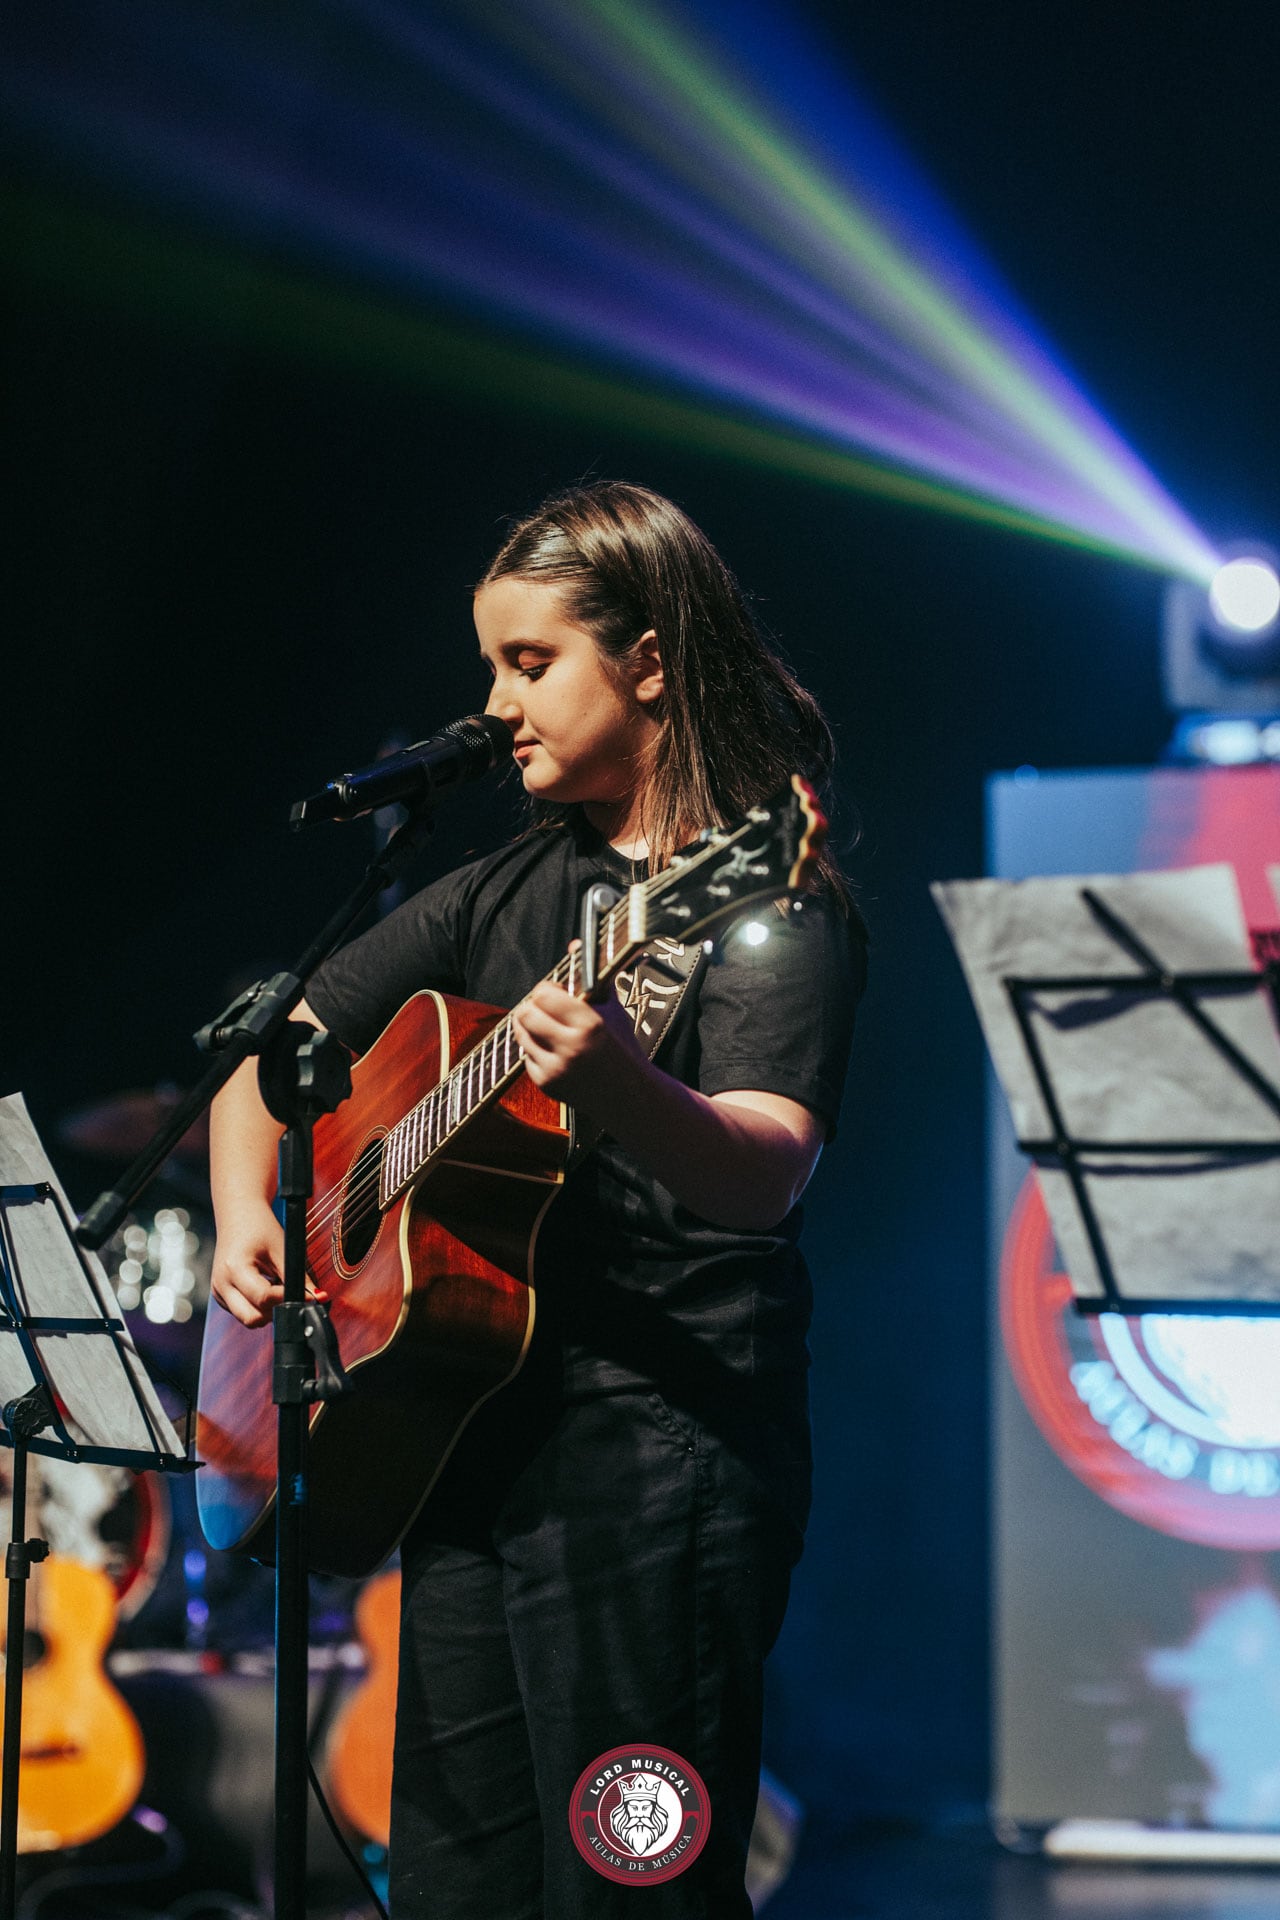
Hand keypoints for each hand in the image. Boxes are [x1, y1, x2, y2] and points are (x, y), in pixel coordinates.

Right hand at [210, 1202, 325, 1328]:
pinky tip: (265, 1285)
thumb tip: (319, 1298)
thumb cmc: (260, 1227)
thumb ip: (300, 1277)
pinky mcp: (220, 1295)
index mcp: (234, 1268)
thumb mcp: (283, 1248)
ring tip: (276, 1284)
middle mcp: (221, 1284)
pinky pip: (243, 1311)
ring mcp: (218, 1292)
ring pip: (247, 1318)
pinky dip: (258, 1305)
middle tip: (289, 1294)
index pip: (263, 1298)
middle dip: (274, 1312)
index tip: (306, 1296)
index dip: (287, 1299)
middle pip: (251, 1318)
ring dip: (267, 1310)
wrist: (238, 1214)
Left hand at [511, 979, 647, 1118]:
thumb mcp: (613, 1010)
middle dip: (531, 1007)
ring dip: (531, 1027)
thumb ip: (592, 976)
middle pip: (525, 1014)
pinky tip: (556, 1051)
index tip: (554, 992)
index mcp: (590, 1024)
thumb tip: (573, 944)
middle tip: (544, 1008)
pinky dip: (536, 1050)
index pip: (543, 995)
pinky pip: (526, 1056)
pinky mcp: (547, 1084)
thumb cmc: (622, 1048)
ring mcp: (556, 1068)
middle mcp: (571, 1047)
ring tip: (549, 1027)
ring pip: (521, 1034)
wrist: (630, 1097)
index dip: (545, 990)